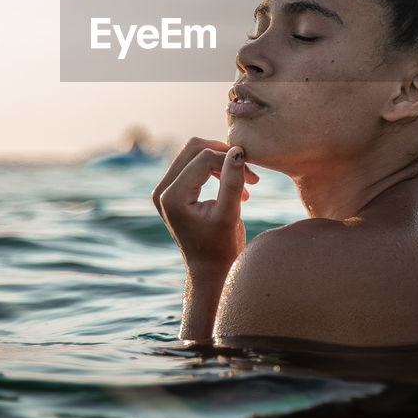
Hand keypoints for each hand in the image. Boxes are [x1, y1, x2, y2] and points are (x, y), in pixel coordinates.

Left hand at [151, 137, 259, 274]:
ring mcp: (165, 189)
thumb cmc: (221, 248)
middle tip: (249, 173)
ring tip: (246, 181)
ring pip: (194, 153)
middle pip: (194, 148)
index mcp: (172, 196)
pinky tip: (235, 184)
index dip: (231, 162)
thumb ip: (232, 182)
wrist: (210, 269)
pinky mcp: (173, 190)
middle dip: (224, 155)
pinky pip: (194, 164)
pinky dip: (216, 168)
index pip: (203, 159)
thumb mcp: (229, 215)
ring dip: (222, 161)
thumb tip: (237, 150)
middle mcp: (162, 190)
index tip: (254, 179)